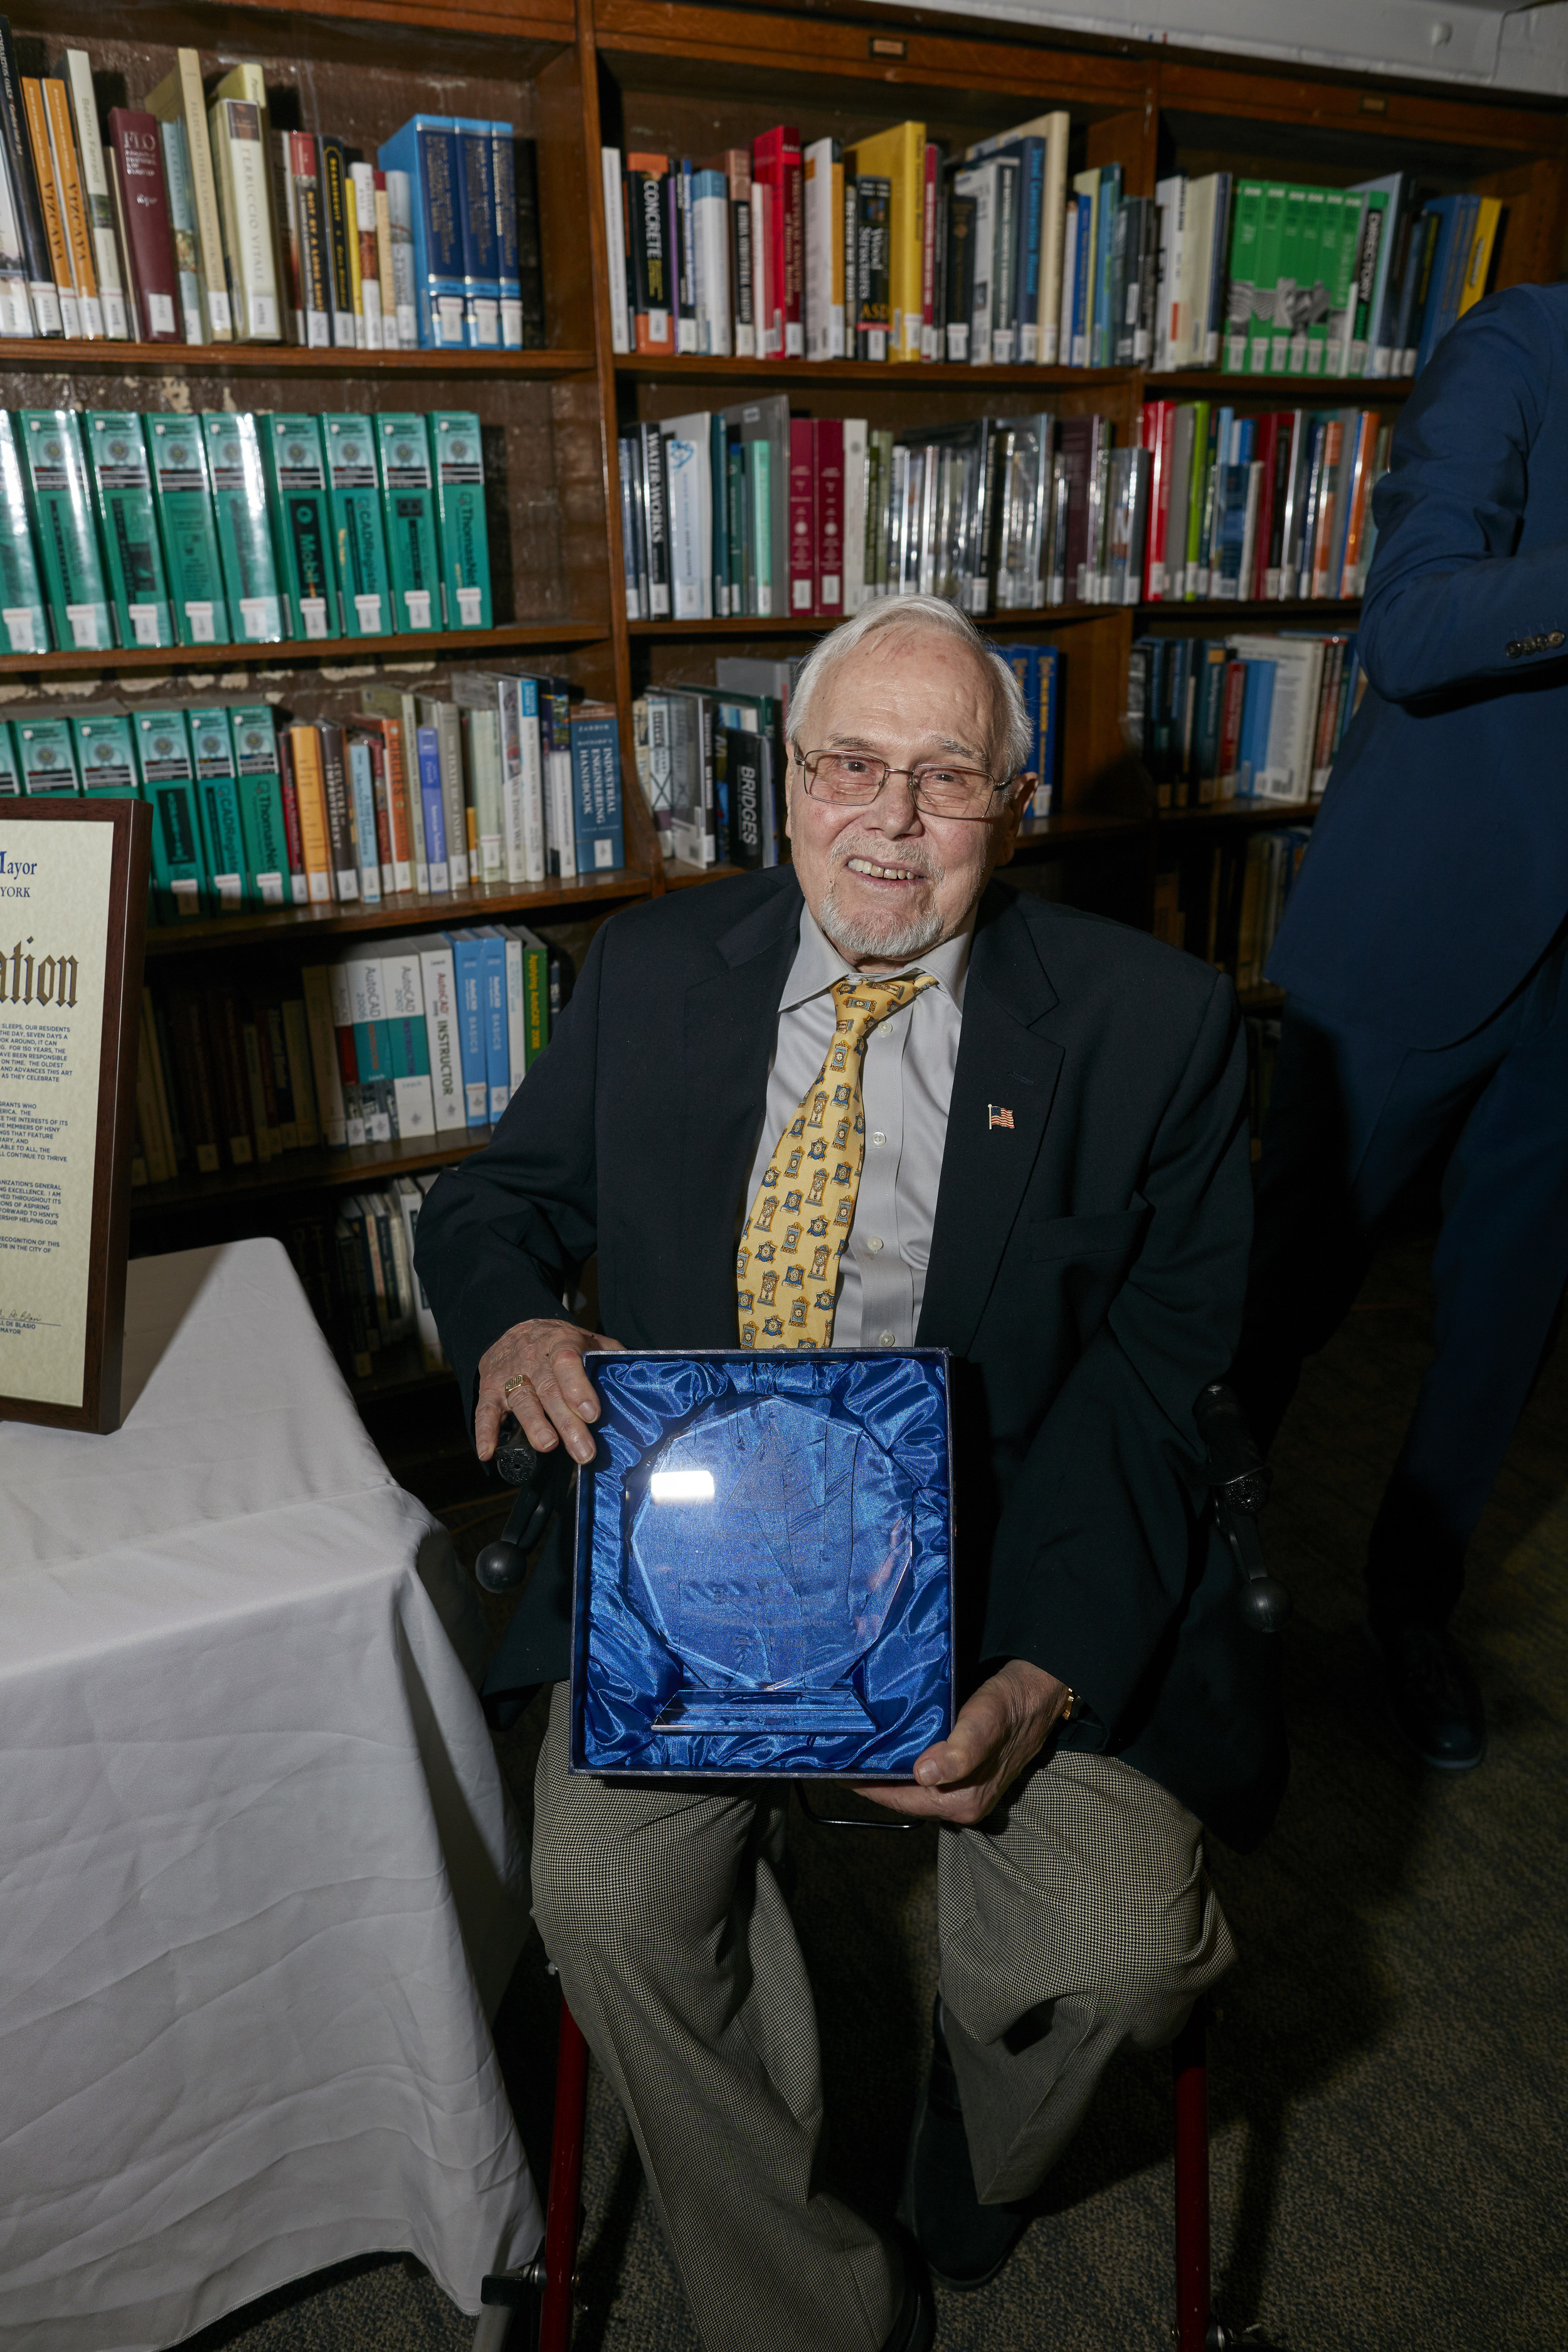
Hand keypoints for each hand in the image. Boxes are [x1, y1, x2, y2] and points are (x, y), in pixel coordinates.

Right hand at [476, 1317, 623, 1466]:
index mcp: (560, 1344)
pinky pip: (485, 1411)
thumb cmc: (560, 1343)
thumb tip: (639, 1374)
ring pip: (522, 1401)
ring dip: (534, 1425)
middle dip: (568, 1423)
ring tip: (548, 1445)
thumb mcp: (587, 1339)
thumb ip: (609, 1354)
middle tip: (584, 1451)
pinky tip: (488, 1452)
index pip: (568, 1362)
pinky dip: (485, 1432)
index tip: (592, 1413)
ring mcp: (510, 1375)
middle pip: (550, 1391)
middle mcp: (532, 1359)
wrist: (514, 1328)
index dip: (579, 1387)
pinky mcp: (489, 1389)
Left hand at [853, 1659, 1071, 1825]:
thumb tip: (923, 1774)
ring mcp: (962, 1787)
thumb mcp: (986, 1721)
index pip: (899, 1800)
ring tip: (851, 1747)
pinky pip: (922, 1771)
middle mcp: (961, 1802)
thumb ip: (961, 1751)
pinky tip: (884, 1741)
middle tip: (834, 1753)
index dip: (865, 1787)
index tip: (831, 1770)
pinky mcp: (963, 1770)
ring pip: (910, 1784)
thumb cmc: (1013, 1703)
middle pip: (901, 1795)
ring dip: (884, 1768)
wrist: (1042, 1689)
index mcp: (963, 1801)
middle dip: (869, 1778)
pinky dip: (900, 1759)